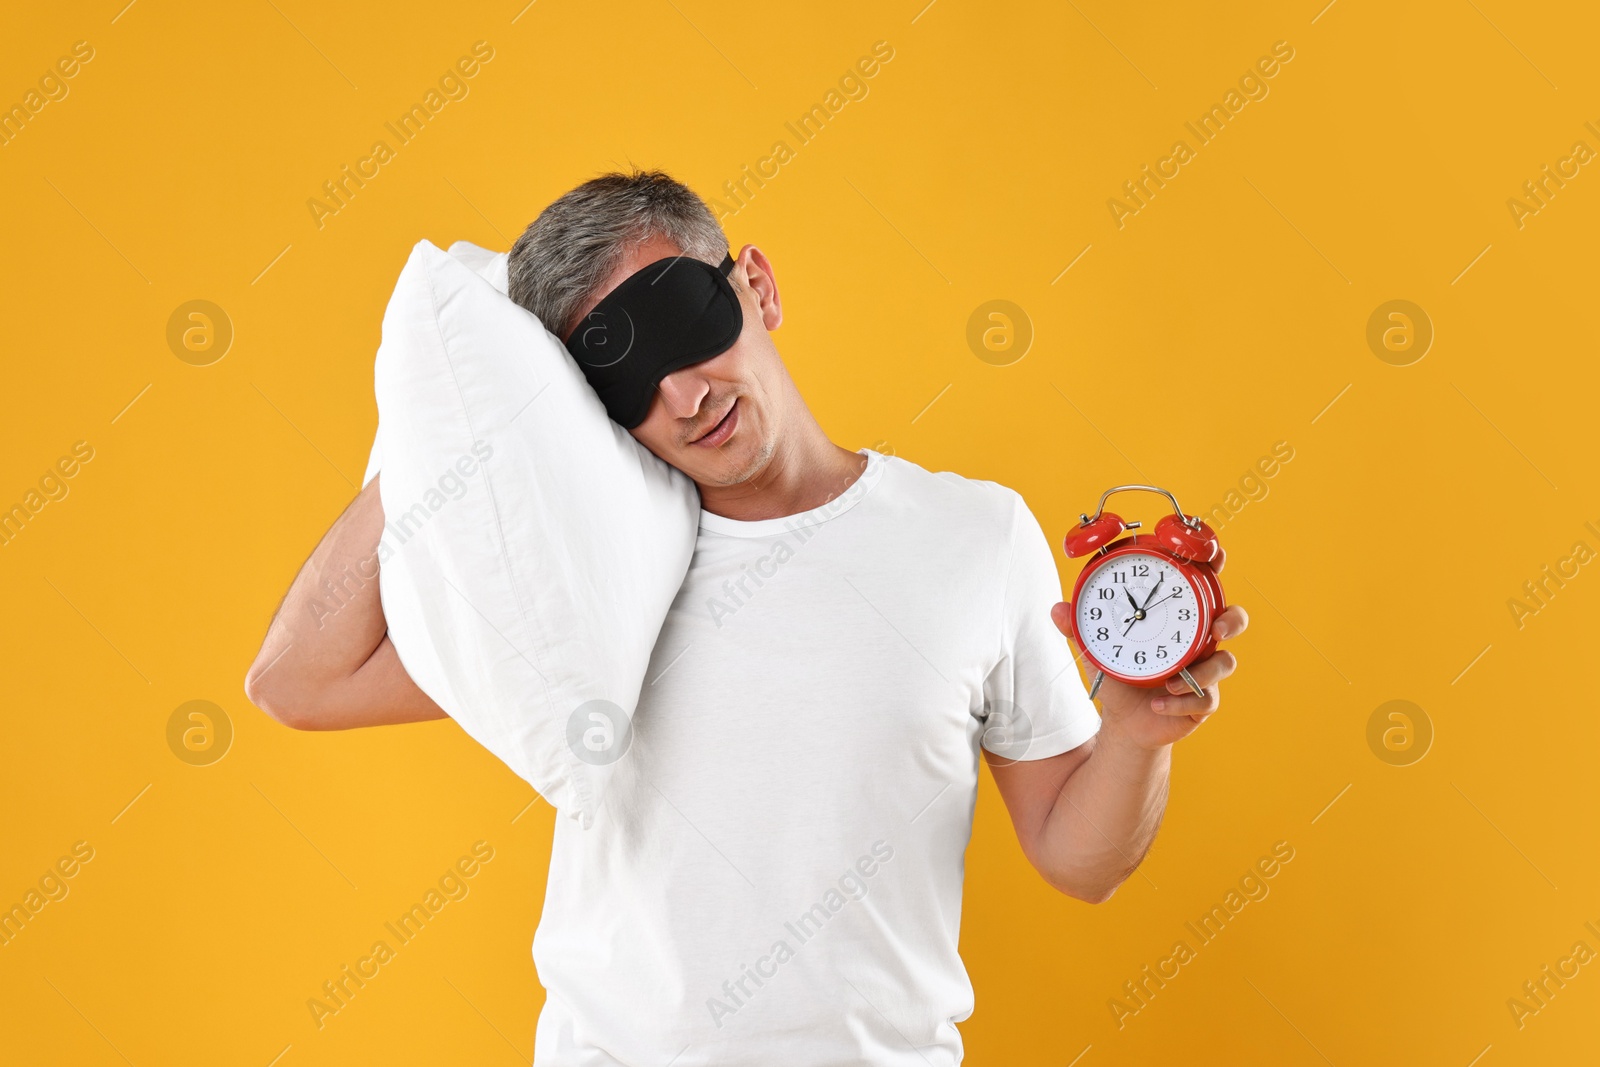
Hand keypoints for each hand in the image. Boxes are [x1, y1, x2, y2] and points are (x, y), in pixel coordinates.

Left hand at [1052, 549, 1248, 750]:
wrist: (1124, 720)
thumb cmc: (1119, 674)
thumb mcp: (1097, 648)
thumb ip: (1079, 628)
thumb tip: (1057, 608)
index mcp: (1178, 618)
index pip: (1203, 586)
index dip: (1213, 567)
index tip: (1213, 556)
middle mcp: (1198, 640)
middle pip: (1233, 619)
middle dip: (1231, 619)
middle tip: (1216, 628)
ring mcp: (1204, 670)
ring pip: (1226, 663)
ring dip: (1204, 671)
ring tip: (1170, 680)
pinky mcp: (1202, 701)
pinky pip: (1204, 699)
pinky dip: (1180, 702)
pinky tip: (1157, 704)